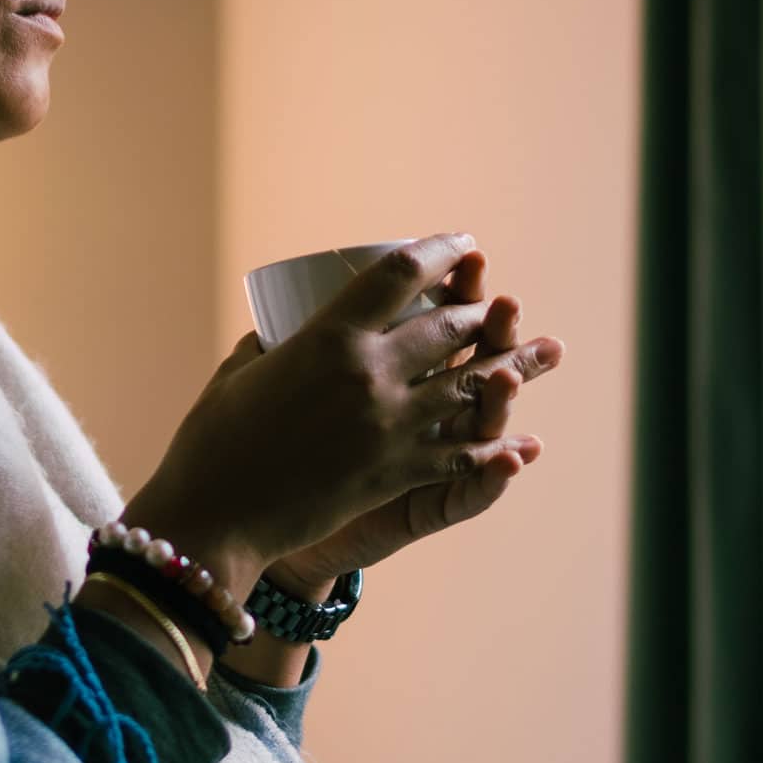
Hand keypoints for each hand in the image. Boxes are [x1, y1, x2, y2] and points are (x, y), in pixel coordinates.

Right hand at [122, 234, 557, 596]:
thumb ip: (268, 347)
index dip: (440, 251)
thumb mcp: (239, 373)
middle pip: (448, 326)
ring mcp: (389, 425)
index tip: (462, 243)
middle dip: (482, 310)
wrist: (217, 519)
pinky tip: (519, 443)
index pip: (399, 274)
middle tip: (499, 304)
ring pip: (471, 386)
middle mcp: (369, 374)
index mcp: (329, 337)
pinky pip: (460, 453)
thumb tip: (276, 330)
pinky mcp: (397, 473)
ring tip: (548, 351)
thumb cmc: (213, 443)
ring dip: (516, 366)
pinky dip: (493, 447)